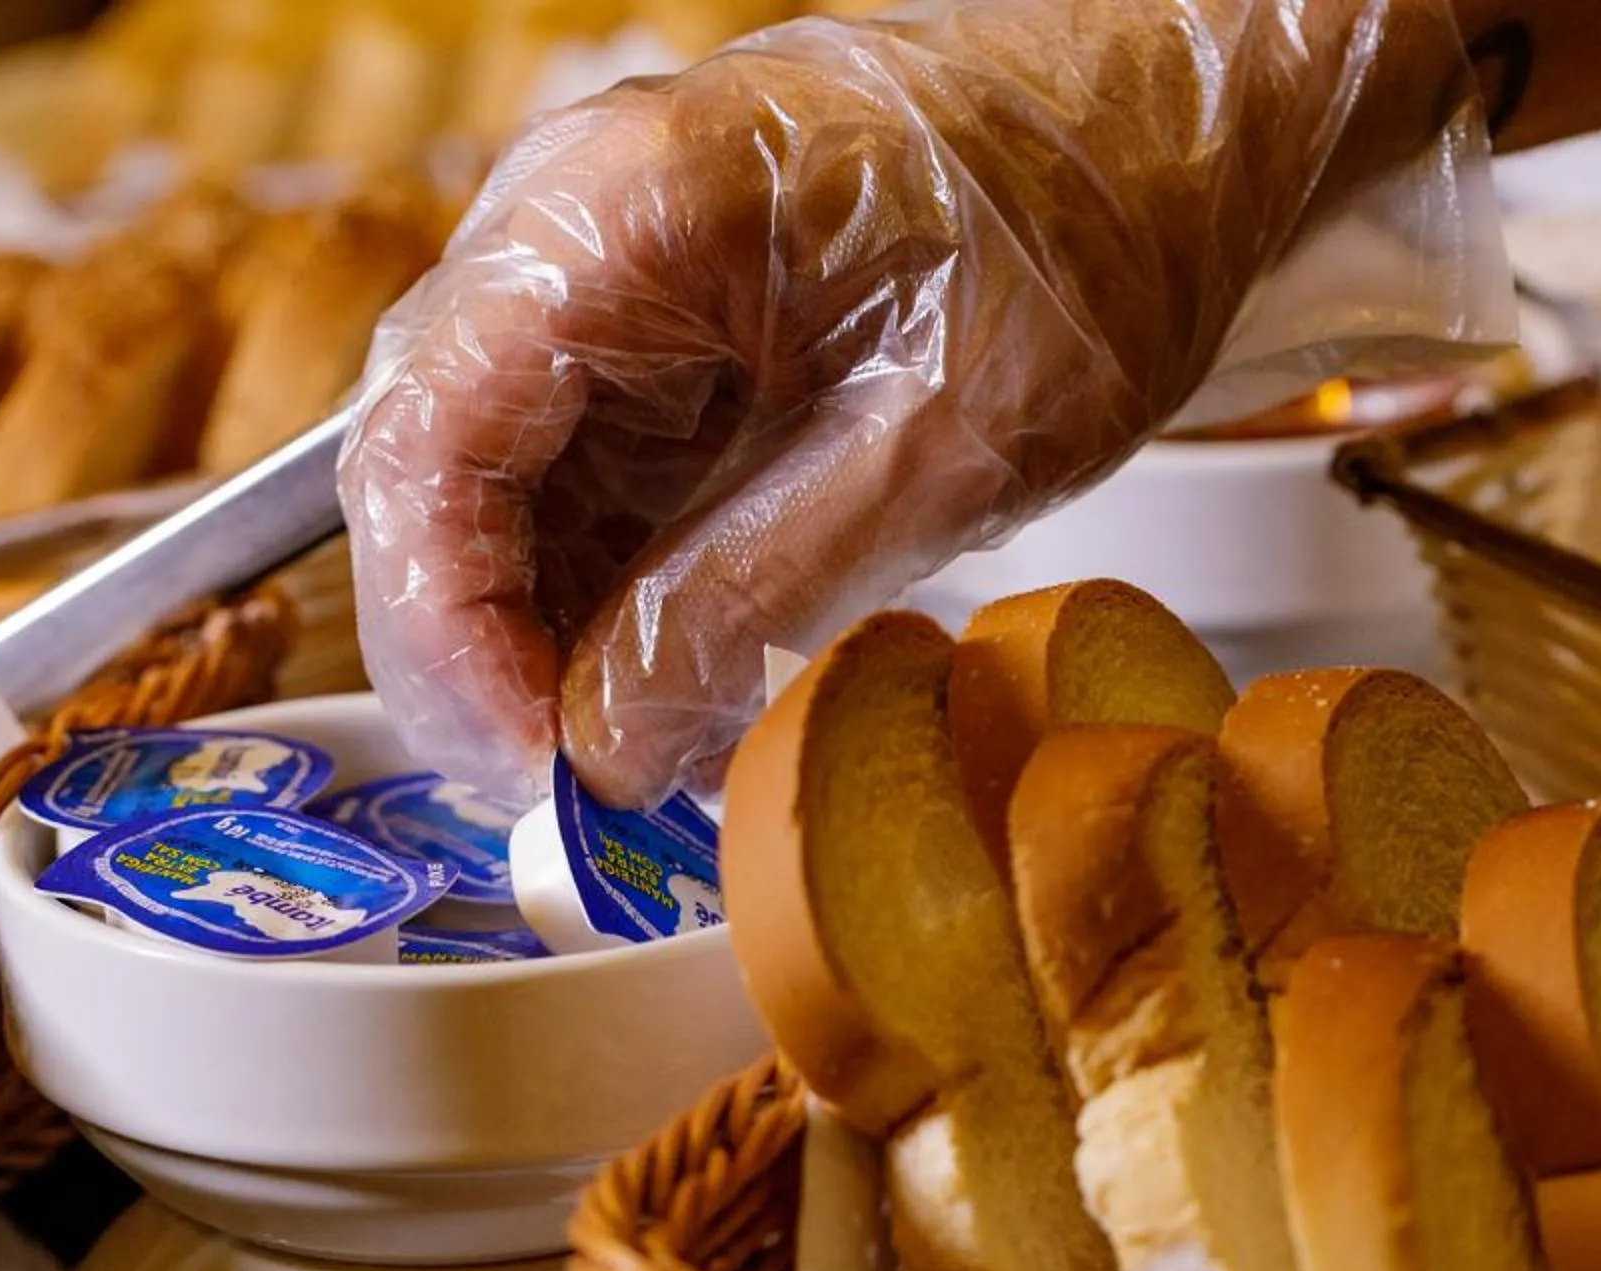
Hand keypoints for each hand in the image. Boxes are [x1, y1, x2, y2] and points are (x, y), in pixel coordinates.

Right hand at [339, 0, 1490, 806]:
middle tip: (566, 798)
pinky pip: (578, 477)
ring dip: (537, 635)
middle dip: (479, 652)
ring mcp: (607, 273)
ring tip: (626, 760)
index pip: (429, 443)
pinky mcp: (659, 330)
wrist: (1171, 141)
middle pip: (432, 467)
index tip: (526, 764)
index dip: (446, 632)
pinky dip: (601, 592)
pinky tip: (658, 684)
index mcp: (624, 211)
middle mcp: (577, 221)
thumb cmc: (1086, 230)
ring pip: (493, 487)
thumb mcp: (936, 448)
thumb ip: (746, 594)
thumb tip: (606, 741)